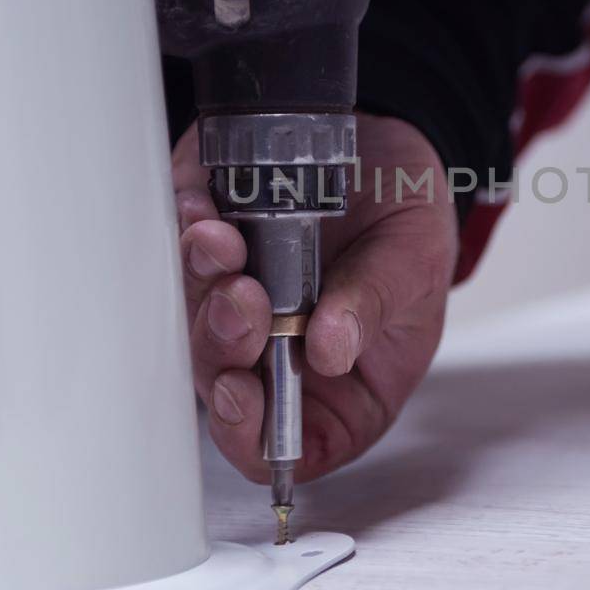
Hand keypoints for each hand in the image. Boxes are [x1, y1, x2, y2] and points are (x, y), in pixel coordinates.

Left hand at [174, 113, 458, 482]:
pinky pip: (174, 254)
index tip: (240, 389)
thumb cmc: (408, 217)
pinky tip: (204, 209)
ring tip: (220, 240)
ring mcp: (238, 304)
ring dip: (199, 284)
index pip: (282, 446)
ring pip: (192, 321)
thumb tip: (331, 349)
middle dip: (221, 343)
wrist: (386, 143)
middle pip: (223, 382)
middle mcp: (278, 355)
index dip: (248, 432)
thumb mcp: (416, 261)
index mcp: (339, 388)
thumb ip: (374, 304)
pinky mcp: (207, 251)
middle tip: (243, 294)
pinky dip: (183, 233)